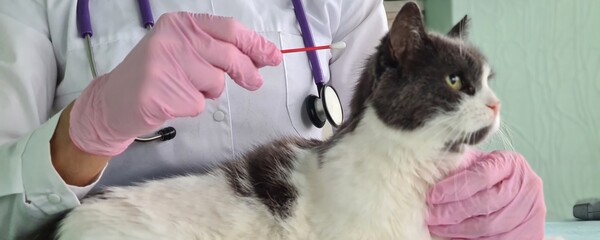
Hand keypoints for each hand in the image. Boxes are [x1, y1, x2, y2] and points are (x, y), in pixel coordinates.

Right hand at [69, 12, 281, 156]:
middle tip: (255, 82)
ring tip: (184, 88)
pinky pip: (199, 103)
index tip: (272, 56)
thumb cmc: (155, 75)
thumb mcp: (184, 51)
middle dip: (247, 71)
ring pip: (215, 81)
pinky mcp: (164, 93)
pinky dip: (192, 106)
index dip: (254, 44)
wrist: (114, 101)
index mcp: (180, 24)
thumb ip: (216, 50)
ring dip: (209, 91)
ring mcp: (167, 66)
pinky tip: (171, 101)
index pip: (228, 29)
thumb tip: (260, 58)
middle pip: (228, 55)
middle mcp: (173, 39)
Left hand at [426, 150, 545, 239]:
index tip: (433, 196)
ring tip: (438, 227)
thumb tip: (434, 172)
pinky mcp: (531, 231)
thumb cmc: (491, 174)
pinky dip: (471, 239)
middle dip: (453, 211)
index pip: (481, 175)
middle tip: (431, 215)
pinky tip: (454, 236)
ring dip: (459, 229)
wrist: (517, 189)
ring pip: (490, 226)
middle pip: (486, 203)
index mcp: (511, 164)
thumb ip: (461, 164)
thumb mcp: (477, 162)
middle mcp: (526, 186)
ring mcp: (531, 210)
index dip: (454, 187)